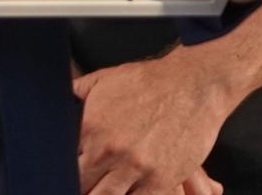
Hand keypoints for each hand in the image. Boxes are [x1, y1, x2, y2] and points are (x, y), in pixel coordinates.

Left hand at [73, 49, 235, 194]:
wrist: (197, 82)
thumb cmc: (154, 80)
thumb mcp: (108, 79)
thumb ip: (80, 90)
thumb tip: (64, 96)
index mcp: (90, 129)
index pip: (64, 165)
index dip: (65, 172)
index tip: (73, 172)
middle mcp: (109, 152)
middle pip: (81, 187)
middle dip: (83, 187)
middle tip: (90, 184)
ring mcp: (135, 168)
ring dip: (104, 194)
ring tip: (110, 188)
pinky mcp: (160, 180)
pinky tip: (131, 191)